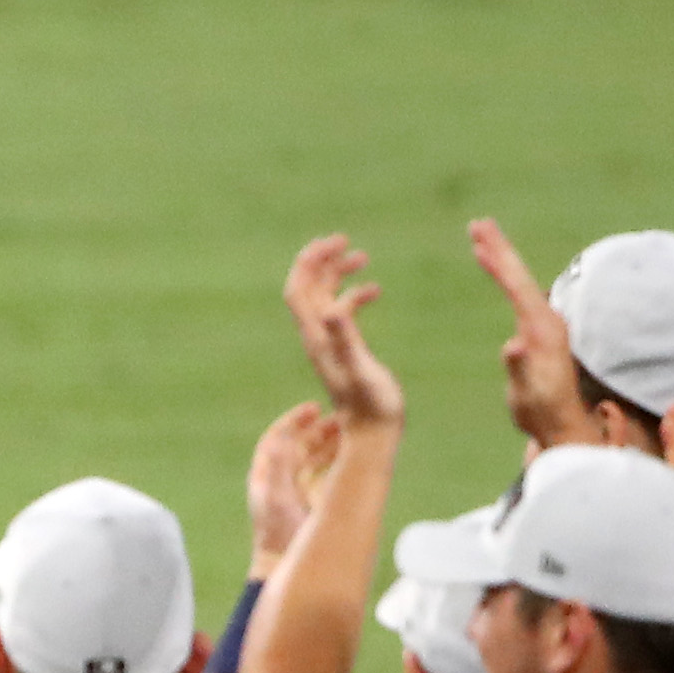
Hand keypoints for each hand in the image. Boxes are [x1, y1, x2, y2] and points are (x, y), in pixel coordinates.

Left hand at [243, 402, 341, 575]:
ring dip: (332, 443)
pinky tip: (354, 454)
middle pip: (301, 444)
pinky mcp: (315, 501)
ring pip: (316, 457)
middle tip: (342, 419)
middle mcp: (281, 478)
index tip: (314, 408)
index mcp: (266, 473)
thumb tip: (283, 438)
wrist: (284, 564)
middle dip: (320, 430)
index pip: (278, 438)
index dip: (295, 421)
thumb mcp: (275, 496)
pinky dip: (339, 461)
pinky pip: (327, 473)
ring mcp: (299, 489)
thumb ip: (280, 467)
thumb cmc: (276, 531)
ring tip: (352, 432)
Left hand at [283, 235, 404, 431]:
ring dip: (337, 273)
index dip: (308, 264)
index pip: (298, 291)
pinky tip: (375, 290)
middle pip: (306, 288)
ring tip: (362, 255)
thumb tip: (332, 310)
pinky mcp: (344, 348)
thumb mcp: (360, 369)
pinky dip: (353, 296)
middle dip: (320, 261)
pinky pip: (341, 312)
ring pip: (324, 297)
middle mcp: (317, 337)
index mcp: (316, 337)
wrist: (373, 432)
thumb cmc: (372, 406)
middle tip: (343, 239)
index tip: (331, 243)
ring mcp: (329, 342)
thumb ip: (346, 340)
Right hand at [470, 217, 589, 448]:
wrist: (561, 424)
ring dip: (501, 259)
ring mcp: (544, 325)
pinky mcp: (538, 331)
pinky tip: (498, 273)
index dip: (499, 260)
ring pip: (519, 283)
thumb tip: (512, 344)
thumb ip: (519, 367)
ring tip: (482, 241)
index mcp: (542, 328)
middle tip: (480, 223)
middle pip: (519, 276)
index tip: (480, 237)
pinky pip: (518, 295)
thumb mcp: (528, 393)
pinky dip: (504, 278)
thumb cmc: (541, 410)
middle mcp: (546, 320)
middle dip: (499, 248)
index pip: (517, 285)